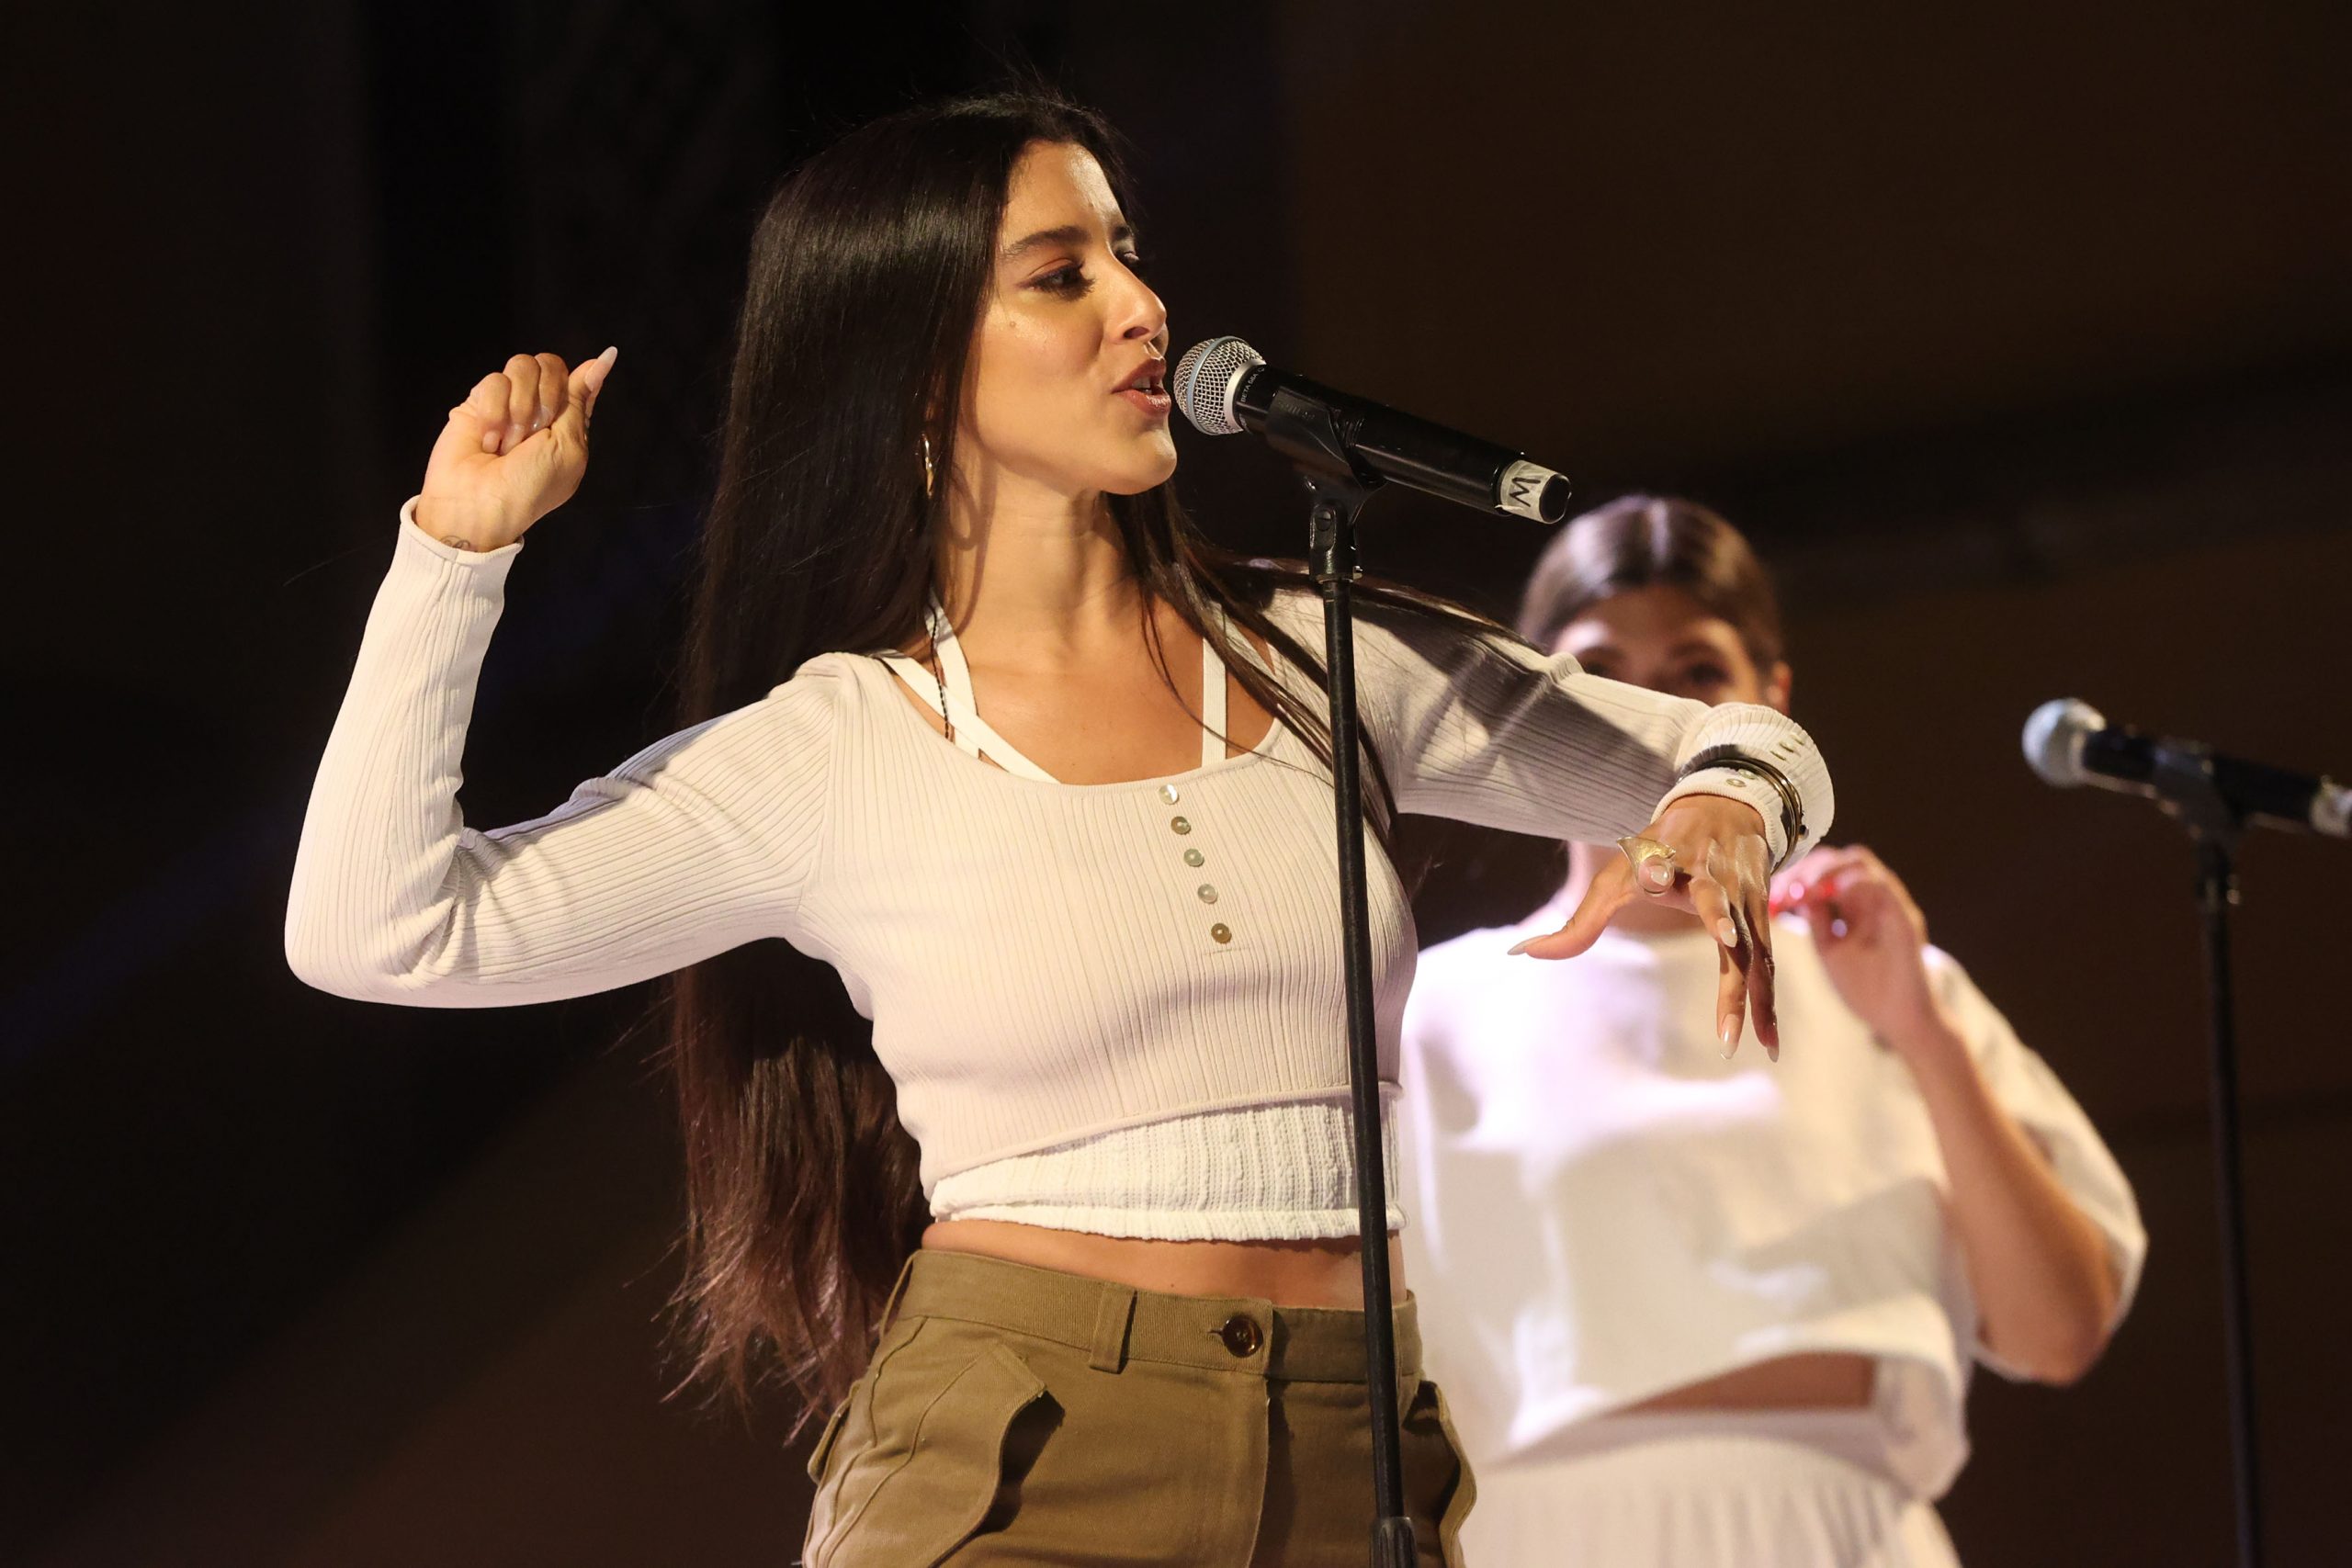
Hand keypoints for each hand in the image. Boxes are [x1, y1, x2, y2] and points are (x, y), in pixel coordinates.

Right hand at [414, 347, 616, 551]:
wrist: (479, 504)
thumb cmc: (530, 486)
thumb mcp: (568, 447)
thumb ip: (579, 401)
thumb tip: (603, 360)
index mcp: (568, 425)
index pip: (581, 385)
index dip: (590, 374)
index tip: (606, 358)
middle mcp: (540, 409)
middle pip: (551, 365)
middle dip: (548, 395)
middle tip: (537, 429)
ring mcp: (508, 403)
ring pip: (522, 366)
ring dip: (520, 406)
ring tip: (509, 441)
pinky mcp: (479, 401)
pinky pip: (495, 381)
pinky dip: (494, 412)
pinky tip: (488, 439)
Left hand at [1512, 794, 1780, 1058]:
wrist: (1723, 811)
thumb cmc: (1656, 854)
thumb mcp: (1614, 880)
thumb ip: (1576, 925)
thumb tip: (1519, 954)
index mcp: (1664, 858)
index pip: (1657, 860)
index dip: (1655, 866)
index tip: (1653, 876)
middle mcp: (1707, 873)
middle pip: (1714, 895)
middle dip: (1719, 913)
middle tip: (1725, 936)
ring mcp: (1741, 894)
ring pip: (1748, 941)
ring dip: (1749, 990)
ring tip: (1742, 1040)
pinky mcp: (1761, 914)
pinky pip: (1765, 964)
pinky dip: (1767, 1004)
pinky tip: (1770, 1045)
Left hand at [1769, 844, 1945, 1053]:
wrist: (1900, 1023)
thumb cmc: (1867, 988)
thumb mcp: (1829, 950)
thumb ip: (1817, 921)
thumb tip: (1794, 893)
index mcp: (1855, 904)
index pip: (1824, 869)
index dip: (1795, 876)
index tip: (1771, 896)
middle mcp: (1874, 897)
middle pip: (1838, 859)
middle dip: (1804, 870)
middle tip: (1781, 892)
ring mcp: (1892, 904)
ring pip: (1859, 862)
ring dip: (1824, 872)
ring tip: (1799, 892)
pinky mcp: (1905, 919)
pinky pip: (1882, 886)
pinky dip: (1854, 883)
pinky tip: (1829, 893)